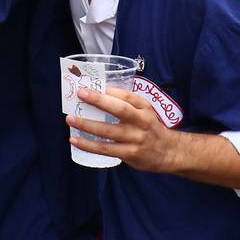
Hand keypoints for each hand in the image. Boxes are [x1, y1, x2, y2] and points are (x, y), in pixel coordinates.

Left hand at [66, 87, 180, 173]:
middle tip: (80, 94)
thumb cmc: (149, 127)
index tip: (93, 86)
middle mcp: (142, 122)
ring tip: (70, 119)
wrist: (168, 152)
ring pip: (108, 131)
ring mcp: (135, 139)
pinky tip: (75, 140)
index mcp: (144, 108)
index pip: (129, 96)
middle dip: (99, 101)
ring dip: (87, 124)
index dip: (110, 91)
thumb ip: (127, 101)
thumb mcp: (144, 110)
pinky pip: (105, 149)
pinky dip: (88, 145)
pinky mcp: (129, 154)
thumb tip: (100, 90)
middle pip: (120, 110)